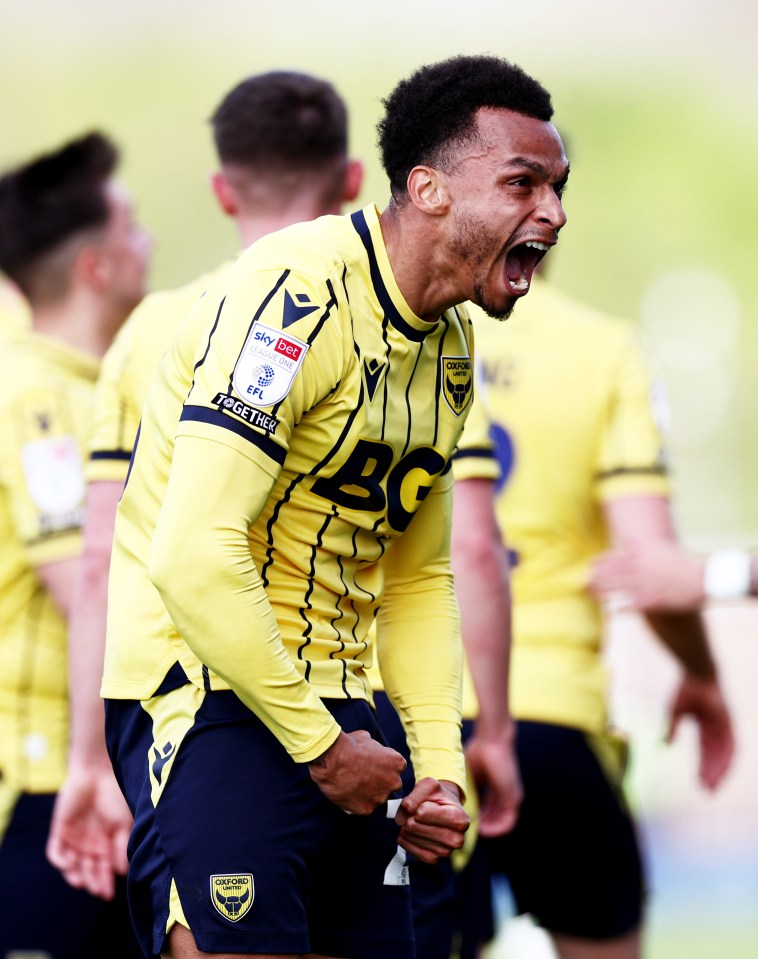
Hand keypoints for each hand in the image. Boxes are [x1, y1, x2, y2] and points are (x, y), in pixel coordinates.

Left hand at [46, 760, 131, 899]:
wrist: (97, 773)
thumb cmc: (115, 796)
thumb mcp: (124, 823)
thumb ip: (122, 846)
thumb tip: (123, 872)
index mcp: (106, 844)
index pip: (104, 869)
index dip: (106, 882)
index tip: (109, 894)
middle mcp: (90, 844)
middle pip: (88, 870)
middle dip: (93, 882)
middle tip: (98, 890)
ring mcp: (74, 839)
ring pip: (71, 866)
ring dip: (76, 875)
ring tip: (82, 880)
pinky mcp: (60, 831)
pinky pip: (56, 852)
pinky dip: (61, 861)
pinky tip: (70, 863)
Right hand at [308, 730, 405, 814]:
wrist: (333, 760)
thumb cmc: (349, 746)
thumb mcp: (366, 738)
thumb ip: (374, 747)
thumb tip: (370, 745)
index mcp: (397, 763)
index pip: (397, 768)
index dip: (385, 767)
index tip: (374, 765)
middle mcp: (394, 782)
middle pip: (391, 785)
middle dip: (380, 782)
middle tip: (364, 777)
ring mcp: (381, 798)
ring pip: (377, 798)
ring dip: (368, 794)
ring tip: (352, 785)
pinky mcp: (367, 809)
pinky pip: (364, 807)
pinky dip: (356, 803)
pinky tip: (347, 793)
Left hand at [395, 777, 469, 863]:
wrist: (444, 809)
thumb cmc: (438, 797)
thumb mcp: (429, 786)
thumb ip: (413, 798)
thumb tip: (400, 819)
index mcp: (460, 819)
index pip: (422, 812)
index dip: (417, 805)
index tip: (423, 804)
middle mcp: (456, 839)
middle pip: (414, 826)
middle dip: (409, 816)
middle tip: (415, 814)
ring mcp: (445, 852)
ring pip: (410, 837)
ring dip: (405, 827)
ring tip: (412, 821)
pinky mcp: (433, 860)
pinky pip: (410, 850)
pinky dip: (405, 840)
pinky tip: (408, 833)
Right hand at [465, 730, 521, 836]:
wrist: (491, 741)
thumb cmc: (478, 753)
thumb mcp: (470, 776)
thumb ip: (468, 790)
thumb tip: (457, 807)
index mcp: (495, 789)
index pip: (488, 810)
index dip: (477, 819)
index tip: (465, 822)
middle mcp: (505, 795)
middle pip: (494, 818)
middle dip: (482, 826)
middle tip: (468, 830)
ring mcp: (510, 797)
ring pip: (501, 823)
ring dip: (488, 830)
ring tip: (474, 832)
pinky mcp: (513, 798)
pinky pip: (507, 822)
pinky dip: (496, 829)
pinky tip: (483, 830)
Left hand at [590, 542, 704, 611]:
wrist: (705, 577)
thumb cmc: (684, 563)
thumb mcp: (661, 548)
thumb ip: (640, 546)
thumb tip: (624, 539)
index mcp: (642, 555)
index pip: (615, 557)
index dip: (600, 561)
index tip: (589, 564)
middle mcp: (640, 569)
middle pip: (611, 573)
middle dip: (595, 577)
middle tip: (581, 582)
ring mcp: (645, 585)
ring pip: (617, 589)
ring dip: (601, 592)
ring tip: (590, 595)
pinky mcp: (652, 601)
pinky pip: (633, 606)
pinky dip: (622, 610)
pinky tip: (613, 612)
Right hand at [666, 673, 734, 789]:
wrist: (697, 673)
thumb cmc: (686, 689)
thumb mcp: (674, 712)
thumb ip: (672, 729)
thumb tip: (665, 746)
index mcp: (705, 727)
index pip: (706, 753)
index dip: (703, 768)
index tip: (699, 785)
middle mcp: (718, 730)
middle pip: (717, 757)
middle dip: (713, 774)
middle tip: (708, 792)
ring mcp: (725, 727)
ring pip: (725, 755)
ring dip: (720, 770)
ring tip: (713, 785)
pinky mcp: (729, 723)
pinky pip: (731, 745)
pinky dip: (726, 758)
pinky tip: (722, 770)